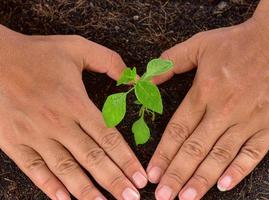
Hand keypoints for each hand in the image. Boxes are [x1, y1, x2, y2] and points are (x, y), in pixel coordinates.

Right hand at [0, 25, 146, 199]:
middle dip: (113, 180)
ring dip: (86, 191)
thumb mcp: (77, 48)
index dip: (126, 159)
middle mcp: (58, 123)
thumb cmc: (37, 53)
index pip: (107, 137)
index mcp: (75, 102)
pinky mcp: (14, 142)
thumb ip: (109, 61)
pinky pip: (34, 169)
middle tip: (131, 197)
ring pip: (66, 169)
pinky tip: (64, 199)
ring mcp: (35, 135)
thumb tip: (134, 78)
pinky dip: (50, 186)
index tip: (140, 176)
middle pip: (92, 158)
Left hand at [147, 12, 268, 199]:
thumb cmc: (236, 43)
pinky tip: (223, 185)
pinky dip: (239, 170)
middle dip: (177, 174)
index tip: (152, 173)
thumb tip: (146, 80)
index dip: (163, 154)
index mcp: (204, 92)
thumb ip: (170, 62)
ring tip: (186, 198)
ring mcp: (249, 119)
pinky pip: (253, 152)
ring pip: (221, 155)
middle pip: (195, 148)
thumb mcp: (198, 46)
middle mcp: (224, 110)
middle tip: (162, 196)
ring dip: (201, 179)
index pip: (178, 130)